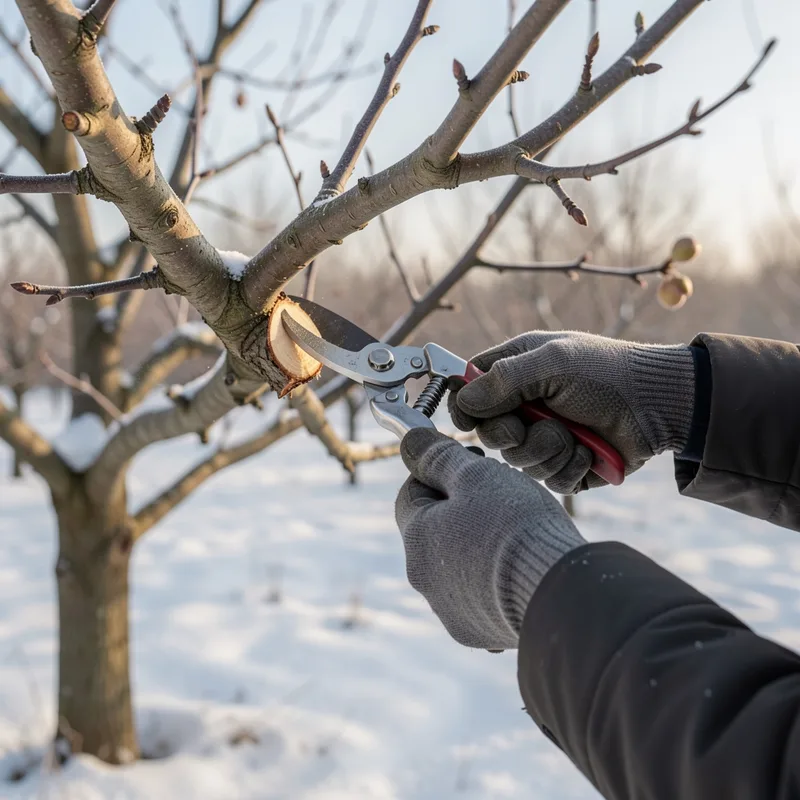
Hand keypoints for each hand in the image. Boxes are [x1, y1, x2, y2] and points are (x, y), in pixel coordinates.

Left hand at [395, 427, 584, 650]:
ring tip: (516, 533)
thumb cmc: (515, 525)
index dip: (437, 472)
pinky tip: (521, 569)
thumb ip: (438, 457)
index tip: (471, 463)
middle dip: (460, 509)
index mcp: (416, 538)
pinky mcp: (478, 632)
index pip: (411, 494)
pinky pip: (480, 597)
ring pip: (457, 565)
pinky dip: (494, 581)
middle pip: (434, 531)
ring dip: (476, 545)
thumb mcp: (475, 475)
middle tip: (499, 495)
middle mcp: (424, 579)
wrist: (557, 593)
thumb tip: (410, 441)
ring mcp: (450, 610)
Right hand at [448, 331, 695, 492]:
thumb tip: (463, 399)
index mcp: (518, 371)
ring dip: (547, 450)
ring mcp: (546, 436)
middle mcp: (528, 404)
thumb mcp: (552, 363)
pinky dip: (569, 468)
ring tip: (575, 434)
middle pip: (490, 433)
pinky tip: (589, 452)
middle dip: (512, 434)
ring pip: (518, 461)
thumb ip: (503, 379)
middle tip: (534, 424)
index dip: (465, 406)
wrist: (659, 405)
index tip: (469, 419)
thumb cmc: (608, 373)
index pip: (471, 390)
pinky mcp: (566, 464)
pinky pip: (549, 480)